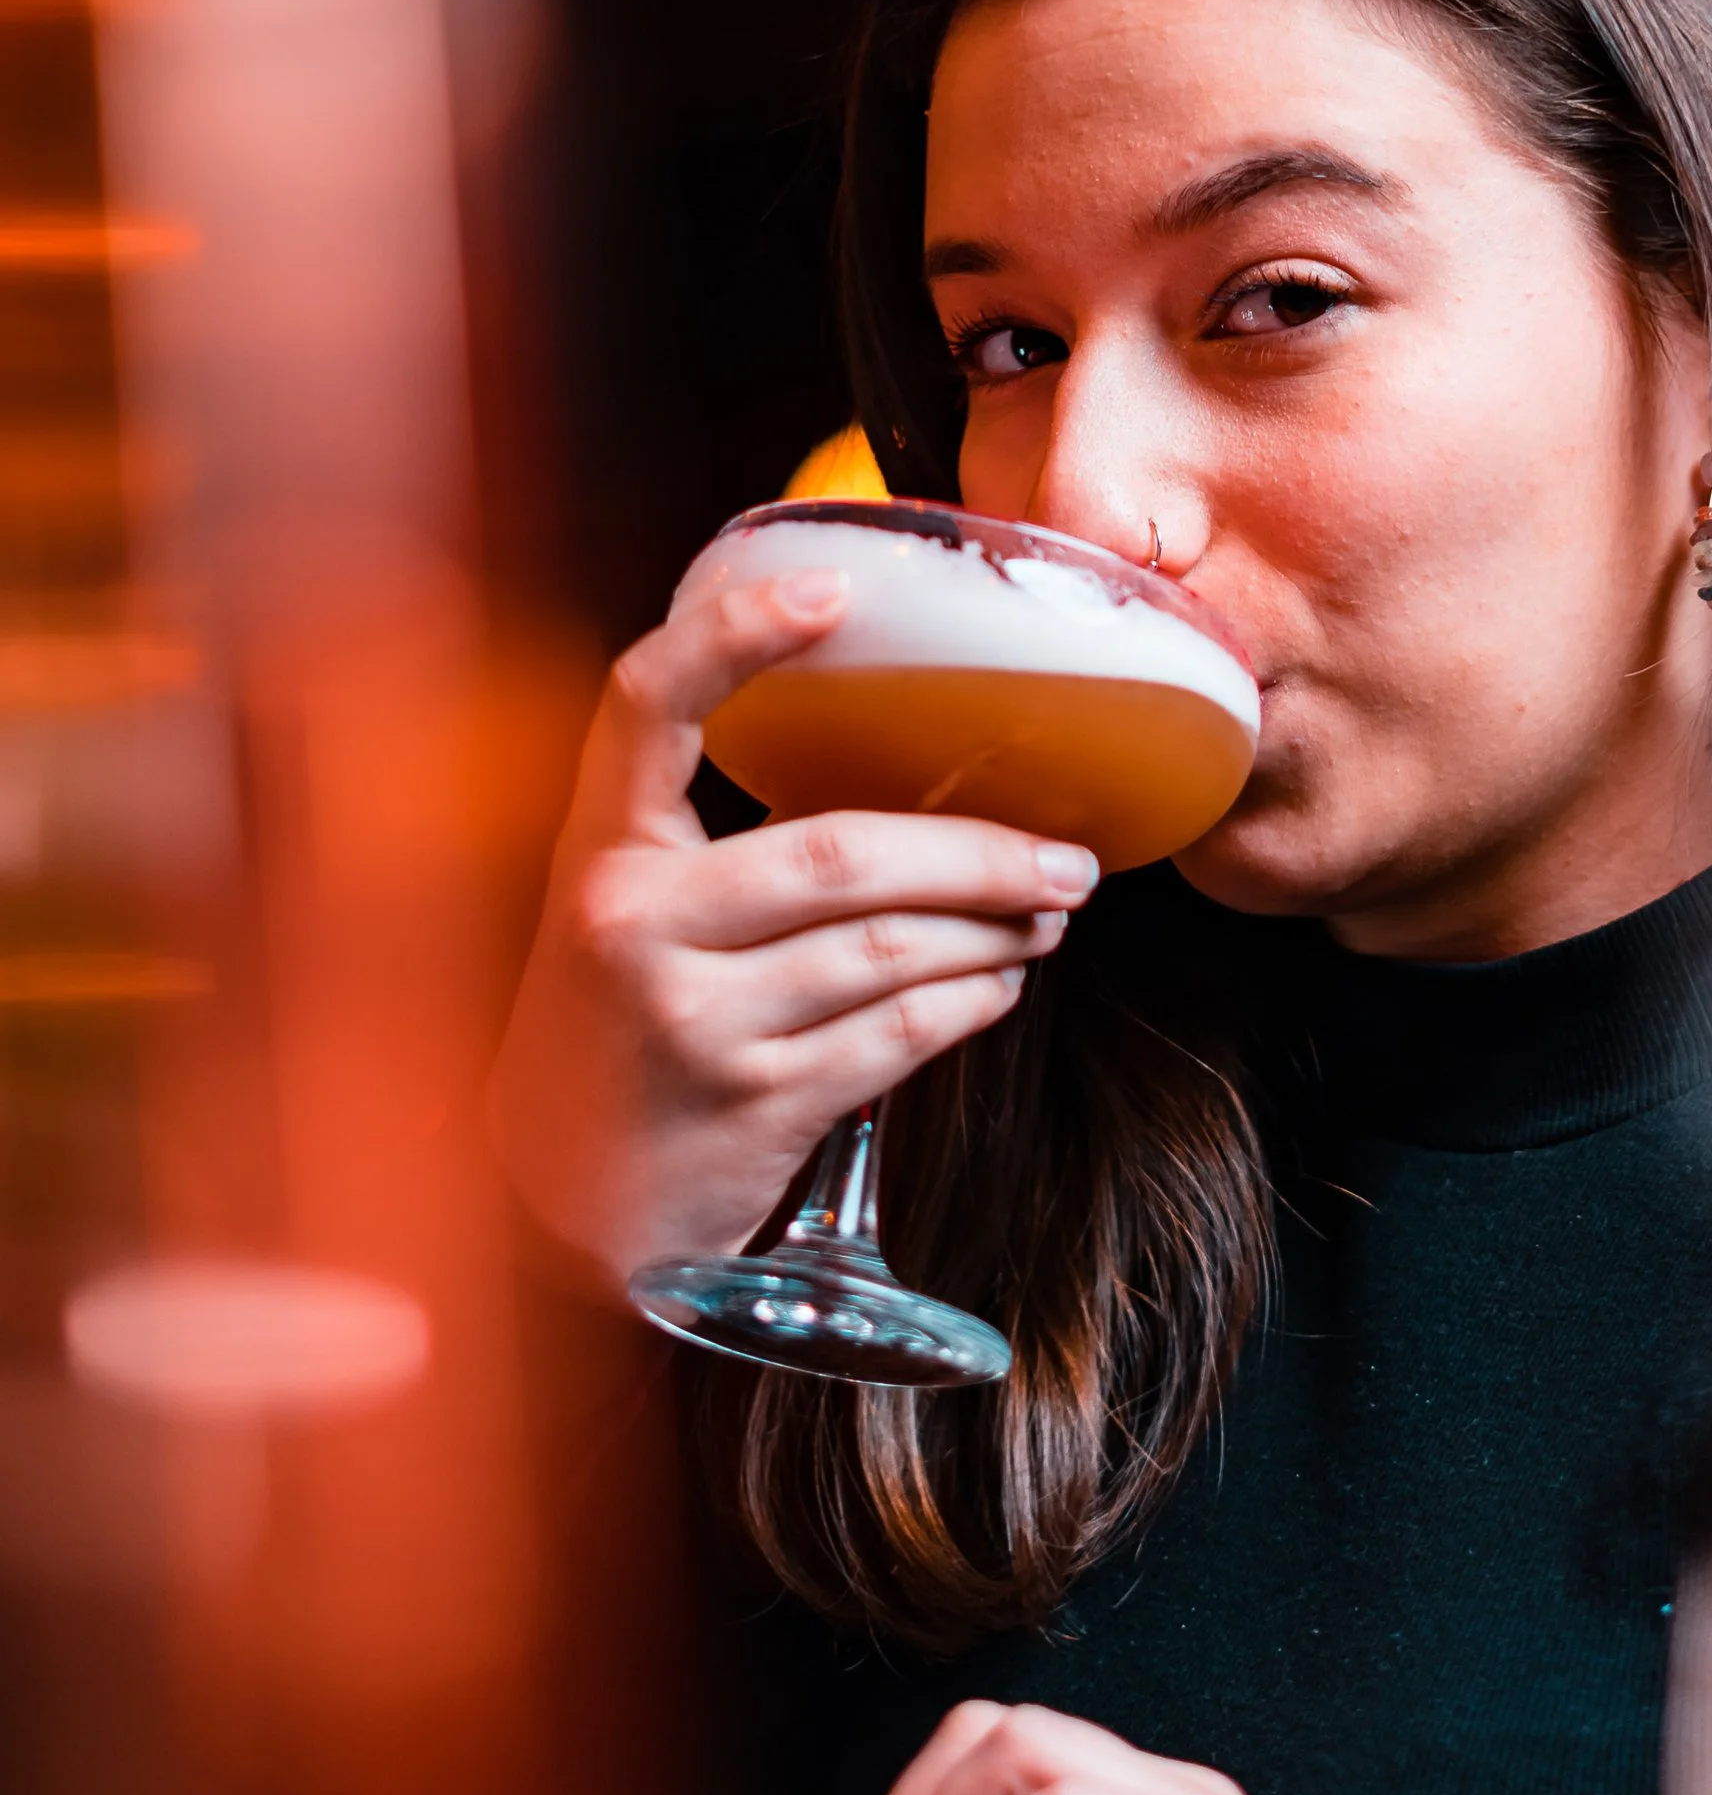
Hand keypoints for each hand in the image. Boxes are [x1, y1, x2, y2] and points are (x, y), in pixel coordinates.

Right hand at [489, 569, 1098, 1284]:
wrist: (562, 1207)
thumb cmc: (621, 1031)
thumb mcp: (627, 918)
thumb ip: (712, 846)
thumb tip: (905, 778)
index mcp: (597, 855)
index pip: (643, 706)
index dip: (733, 635)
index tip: (833, 587)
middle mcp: (635, 928)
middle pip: (842, 854)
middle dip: (981, 852)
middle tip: (1065, 853)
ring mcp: (697, 1022)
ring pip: (892, 949)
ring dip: (996, 927)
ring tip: (1049, 911)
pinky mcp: (758, 1105)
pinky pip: (901, 1033)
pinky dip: (973, 1000)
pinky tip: (1001, 980)